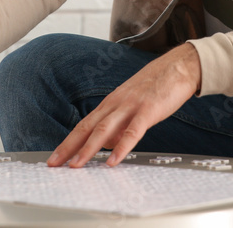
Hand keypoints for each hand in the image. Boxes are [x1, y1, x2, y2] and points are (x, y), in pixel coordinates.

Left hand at [48, 43, 201, 167]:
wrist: (179, 66)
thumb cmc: (157, 86)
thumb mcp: (132, 104)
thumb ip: (119, 124)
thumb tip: (107, 145)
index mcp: (111, 103)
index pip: (84, 125)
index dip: (68, 142)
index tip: (55, 157)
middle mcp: (116, 103)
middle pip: (87, 127)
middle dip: (68, 147)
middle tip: (53, 164)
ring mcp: (131, 106)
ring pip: (104, 129)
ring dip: (88, 149)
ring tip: (76, 165)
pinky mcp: (148, 110)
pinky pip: (132, 132)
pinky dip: (121, 147)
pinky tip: (112, 161)